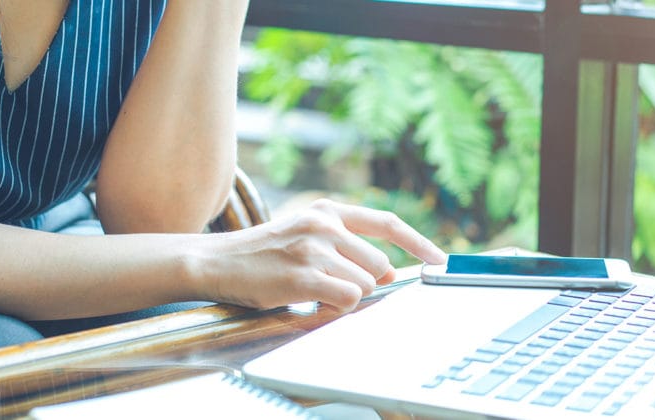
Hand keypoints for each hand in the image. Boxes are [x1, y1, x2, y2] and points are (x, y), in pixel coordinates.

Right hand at [194, 199, 446, 311]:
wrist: (214, 262)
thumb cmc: (263, 254)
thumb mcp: (306, 235)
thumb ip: (345, 244)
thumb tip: (386, 269)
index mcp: (327, 210)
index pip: (386, 221)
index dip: (418, 241)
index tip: (439, 259)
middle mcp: (324, 223)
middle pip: (378, 262)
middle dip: (364, 281)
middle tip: (330, 285)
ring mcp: (315, 248)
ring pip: (364, 283)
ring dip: (345, 296)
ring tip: (311, 290)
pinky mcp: (305, 275)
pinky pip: (347, 298)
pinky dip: (335, 307)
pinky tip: (310, 300)